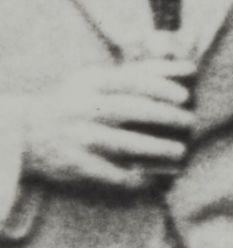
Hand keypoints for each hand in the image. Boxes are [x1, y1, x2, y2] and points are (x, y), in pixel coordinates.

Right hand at [19, 57, 192, 191]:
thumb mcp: (99, 80)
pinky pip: (116, 175)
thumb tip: (189, 69)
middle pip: (133, 111)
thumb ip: (143, 73)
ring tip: (180, 151)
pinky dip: (140, 178)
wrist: (27, 133)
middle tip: (190, 124)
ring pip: (128, 145)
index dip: (162, 88)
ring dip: (160, 150)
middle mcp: (86, 109)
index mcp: (92, 84)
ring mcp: (82, 139)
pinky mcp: (79, 166)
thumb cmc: (76, 101)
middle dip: (168, 118)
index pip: (132, 82)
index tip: (184, 97)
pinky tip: (157, 178)